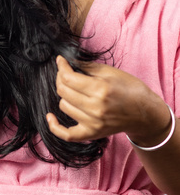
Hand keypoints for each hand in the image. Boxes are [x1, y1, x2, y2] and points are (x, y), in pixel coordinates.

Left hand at [46, 55, 168, 143]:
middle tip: (66, 73)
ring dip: (65, 95)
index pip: (68, 78)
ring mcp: (93, 123)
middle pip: (63, 91)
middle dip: (61, 78)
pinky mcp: (92, 134)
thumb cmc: (129, 88)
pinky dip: (55, 126)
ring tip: (72, 89)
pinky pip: (67, 134)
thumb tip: (67, 62)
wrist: (145, 113)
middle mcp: (95, 108)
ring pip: (64, 106)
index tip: (60, 60)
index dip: (61, 67)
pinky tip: (50, 116)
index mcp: (100, 89)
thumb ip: (86, 67)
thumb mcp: (110, 72)